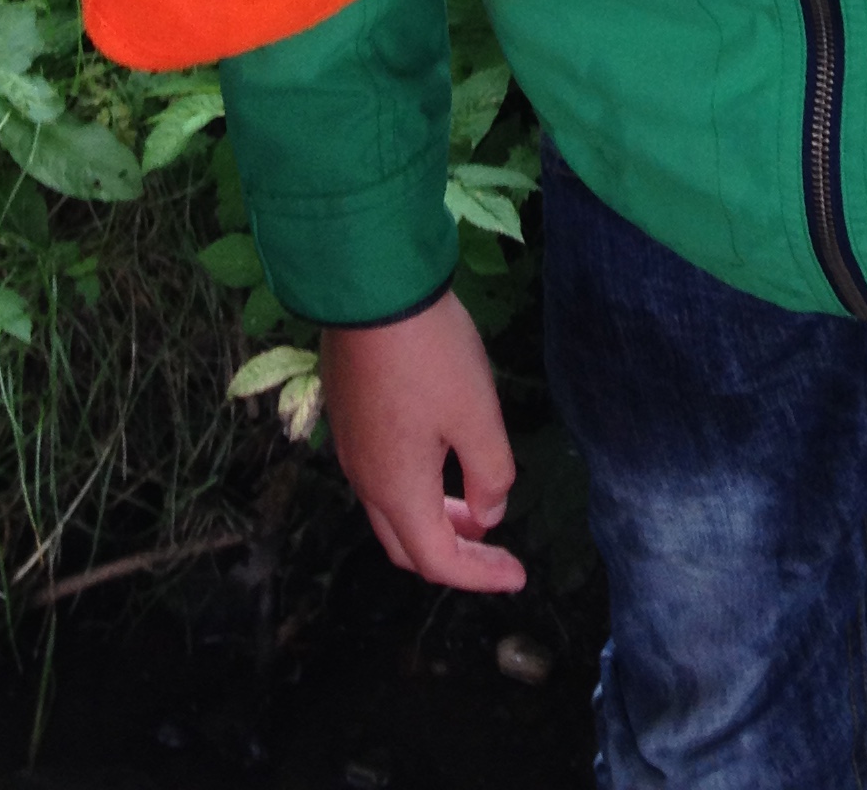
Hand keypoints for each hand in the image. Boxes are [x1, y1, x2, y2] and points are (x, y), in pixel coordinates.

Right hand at [320, 290, 526, 591]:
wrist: (372, 289)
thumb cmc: (432, 355)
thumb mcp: (479, 415)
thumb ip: (490, 475)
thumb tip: (488, 515)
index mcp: (397, 490)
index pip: (438, 561)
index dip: (480, 577)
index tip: (518, 576)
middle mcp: (366, 479)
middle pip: (406, 544)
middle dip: (454, 554)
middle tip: (495, 548)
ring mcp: (350, 446)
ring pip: (391, 509)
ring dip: (434, 517)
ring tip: (474, 505)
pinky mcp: (348, 415)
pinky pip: (380, 475)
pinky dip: (415, 488)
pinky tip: (442, 457)